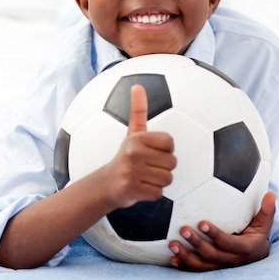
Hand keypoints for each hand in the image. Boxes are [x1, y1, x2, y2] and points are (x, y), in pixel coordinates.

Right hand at [105, 84, 175, 209]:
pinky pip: (158, 193)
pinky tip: (141, 188)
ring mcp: (131, 172)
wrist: (106, 184)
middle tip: (148, 167)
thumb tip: (137, 86)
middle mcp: (132, 153)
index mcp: (136, 137)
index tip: (152, 151)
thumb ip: (138, 110)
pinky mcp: (131, 189)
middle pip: (172, 162)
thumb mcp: (132, 132)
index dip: (165, 150)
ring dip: (159, 182)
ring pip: (167, 179)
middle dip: (164, 168)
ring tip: (145, 177)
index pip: (170, 143)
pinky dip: (152, 193)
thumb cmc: (126, 156)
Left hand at [168, 191, 275, 270]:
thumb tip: (272, 194)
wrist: (256, 258)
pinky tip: (172, 260)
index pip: (229, 243)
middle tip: (182, 229)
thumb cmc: (256, 236)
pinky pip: (196, 271)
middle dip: (196, 243)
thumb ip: (267, 211)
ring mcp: (221, 268)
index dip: (215, 234)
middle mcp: (232, 261)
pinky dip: (184, 266)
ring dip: (186, 256)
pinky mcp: (212, 271)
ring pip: (202, 266)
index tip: (202, 222)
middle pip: (212, 255)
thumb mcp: (264, 225)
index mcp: (245, 249)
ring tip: (172, 244)